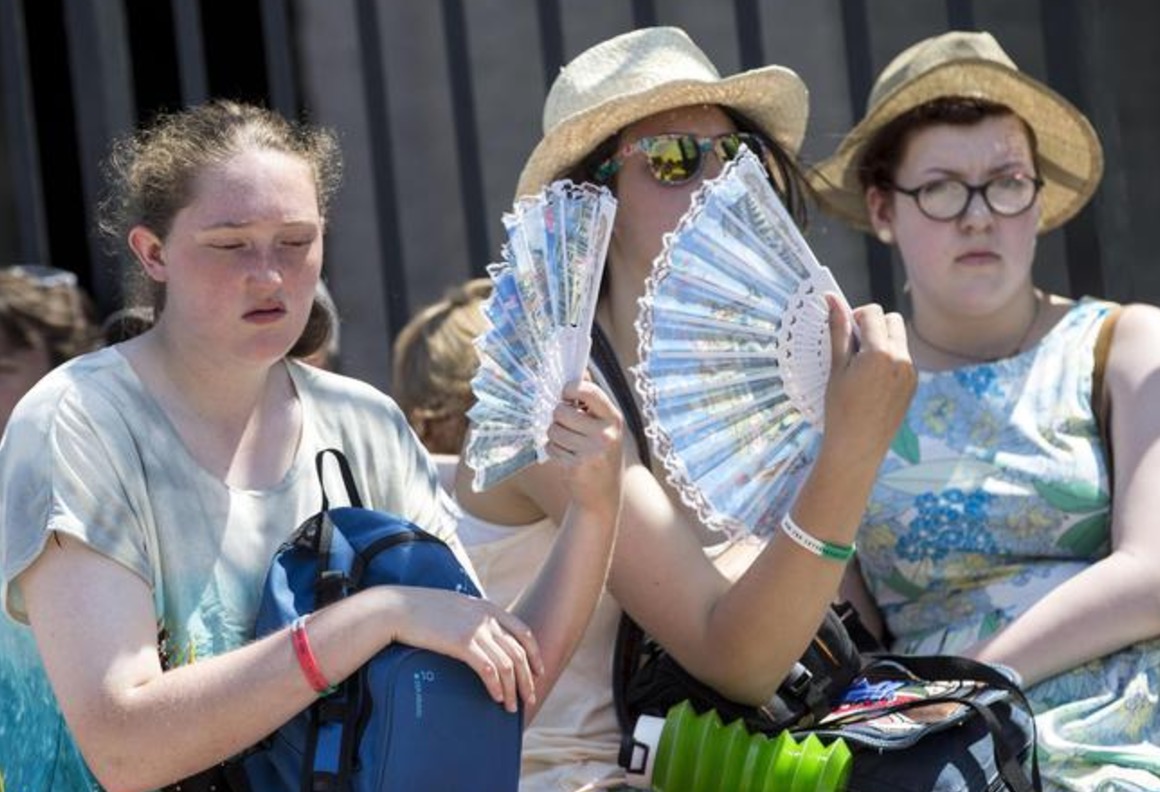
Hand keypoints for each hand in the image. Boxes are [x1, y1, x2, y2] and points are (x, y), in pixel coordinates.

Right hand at [385, 587, 542, 712]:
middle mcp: (486, 618)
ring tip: (511, 707)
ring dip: (513, 689)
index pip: (523, 632)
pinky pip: (488, 669)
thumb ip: (474, 617)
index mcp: (487, 608)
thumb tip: (484, 637)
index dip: (534, 655)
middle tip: (529, 698)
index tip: (538, 672)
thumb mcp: (456, 607)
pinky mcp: (461, 642)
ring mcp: (475, 629)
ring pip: (507, 664)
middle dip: (528, 679)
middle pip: (519, 652)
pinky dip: (496, 686)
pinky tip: (497, 697)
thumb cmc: (422, 610)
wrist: (398, 608)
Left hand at [544, 379, 623, 520]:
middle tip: (567, 427)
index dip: (570, 388)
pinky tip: (567, 458)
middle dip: (558, 418)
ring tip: (569, 445)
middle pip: (561, 412)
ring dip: (554, 436)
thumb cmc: (601, 453)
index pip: (589, 391)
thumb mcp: (604, 426)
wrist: (603, 496)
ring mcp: (593, 451)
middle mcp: (607, 434)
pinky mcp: (577, 467)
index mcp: (614, 418)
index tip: (565, 394)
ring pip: (553, 430)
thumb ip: (592, 401)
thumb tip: (581, 368)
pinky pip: (551, 447)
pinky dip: (554, 451)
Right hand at [821, 295, 915, 464]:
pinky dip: (888, 359)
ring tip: (860, 367)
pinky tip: (870, 382)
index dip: (856, 316)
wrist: (857, 448)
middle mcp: (901, 360)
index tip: (844, 330)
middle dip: (874, 324)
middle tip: (853, 345)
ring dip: (882, 342)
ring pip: (899, 339)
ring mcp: (910, 373)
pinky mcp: (913, 385)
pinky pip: (903, 359)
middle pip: (893, 320)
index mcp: (880, 353)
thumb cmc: (840, 410)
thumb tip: (832, 300)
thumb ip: (838, 331)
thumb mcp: (836, 368)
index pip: (873, 313)